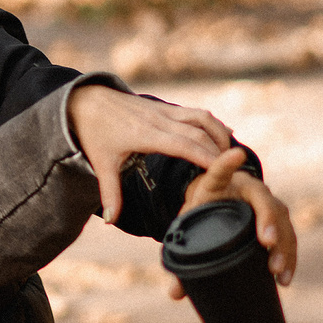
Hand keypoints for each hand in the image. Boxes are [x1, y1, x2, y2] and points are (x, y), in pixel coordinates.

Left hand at [64, 83, 235, 223]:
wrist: (87, 101)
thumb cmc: (94, 134)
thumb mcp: (100, 164)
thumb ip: (110, 193)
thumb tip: (110, 221)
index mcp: (145, 135)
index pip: (183, 145)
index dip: (204, 157)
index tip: (222, 172)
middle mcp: (158, 119)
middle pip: (198, 133)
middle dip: (219, 151)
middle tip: (235, 171)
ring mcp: (164, 111)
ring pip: (202, 118)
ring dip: (219, 135)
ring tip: (231, 156)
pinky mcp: (166, 107)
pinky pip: (196, 113)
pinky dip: (213, 124)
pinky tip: (226, 136)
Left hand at [167, 147, 297, 295]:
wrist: (220, 202)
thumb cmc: (202, 211)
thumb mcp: (188, 226)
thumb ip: (178, 256)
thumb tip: (175, 294)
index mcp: (220, 182)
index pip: (220, 171)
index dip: (225, 163)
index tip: (235, 153)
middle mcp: (249, 189)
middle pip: (264, 201)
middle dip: (268, 222)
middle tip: (267, 244)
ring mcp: (267, 204)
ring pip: (282, 221)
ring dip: (283, 247)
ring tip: (277, 273)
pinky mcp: (278, 221)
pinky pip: (288, 237)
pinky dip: (288, 257)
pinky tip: (285, 278)